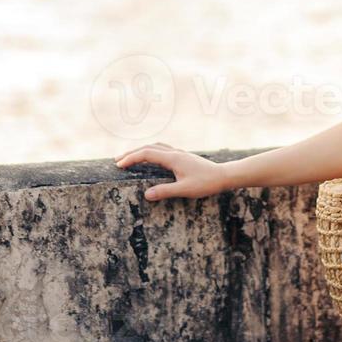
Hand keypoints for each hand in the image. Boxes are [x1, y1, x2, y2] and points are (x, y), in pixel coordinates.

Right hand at [114, 142, 232, 200]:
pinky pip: (162, 149)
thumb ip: (165, 191)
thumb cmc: (206, 183)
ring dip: (141, 151)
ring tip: (130, 158)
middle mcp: (174, 152)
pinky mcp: (182, 156)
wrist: (224, 176)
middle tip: (117, 161)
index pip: (146, 154)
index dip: (131, 158)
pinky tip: (150, 158)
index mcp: (172, 158)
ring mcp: (179, 153)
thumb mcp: (185, 190)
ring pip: (155, 146)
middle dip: (131, 153)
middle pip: (148, 147)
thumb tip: (146, 194)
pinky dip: (150, 151)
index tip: (119, 165)